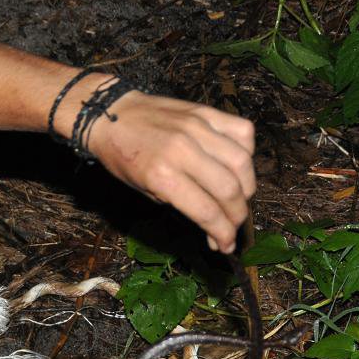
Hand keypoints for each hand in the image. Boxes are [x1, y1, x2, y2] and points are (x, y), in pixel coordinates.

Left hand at [90, 91, 255, 254]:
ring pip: (242, 162)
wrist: (111, 115)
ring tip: (237, 199)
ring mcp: (197, 127)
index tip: (226, 246)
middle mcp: (183, 150)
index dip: (223, 234)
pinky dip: (246, 152)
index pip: (207, 212)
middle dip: (237, 216)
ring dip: (247, 187)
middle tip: (232, 226)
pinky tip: (235, 165)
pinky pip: (243, 132)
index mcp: (162, 175)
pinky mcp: (206, 111)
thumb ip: (181, 206)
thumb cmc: (124, 157)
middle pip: (230, 190)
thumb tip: (213, 227)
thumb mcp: (145, 191)